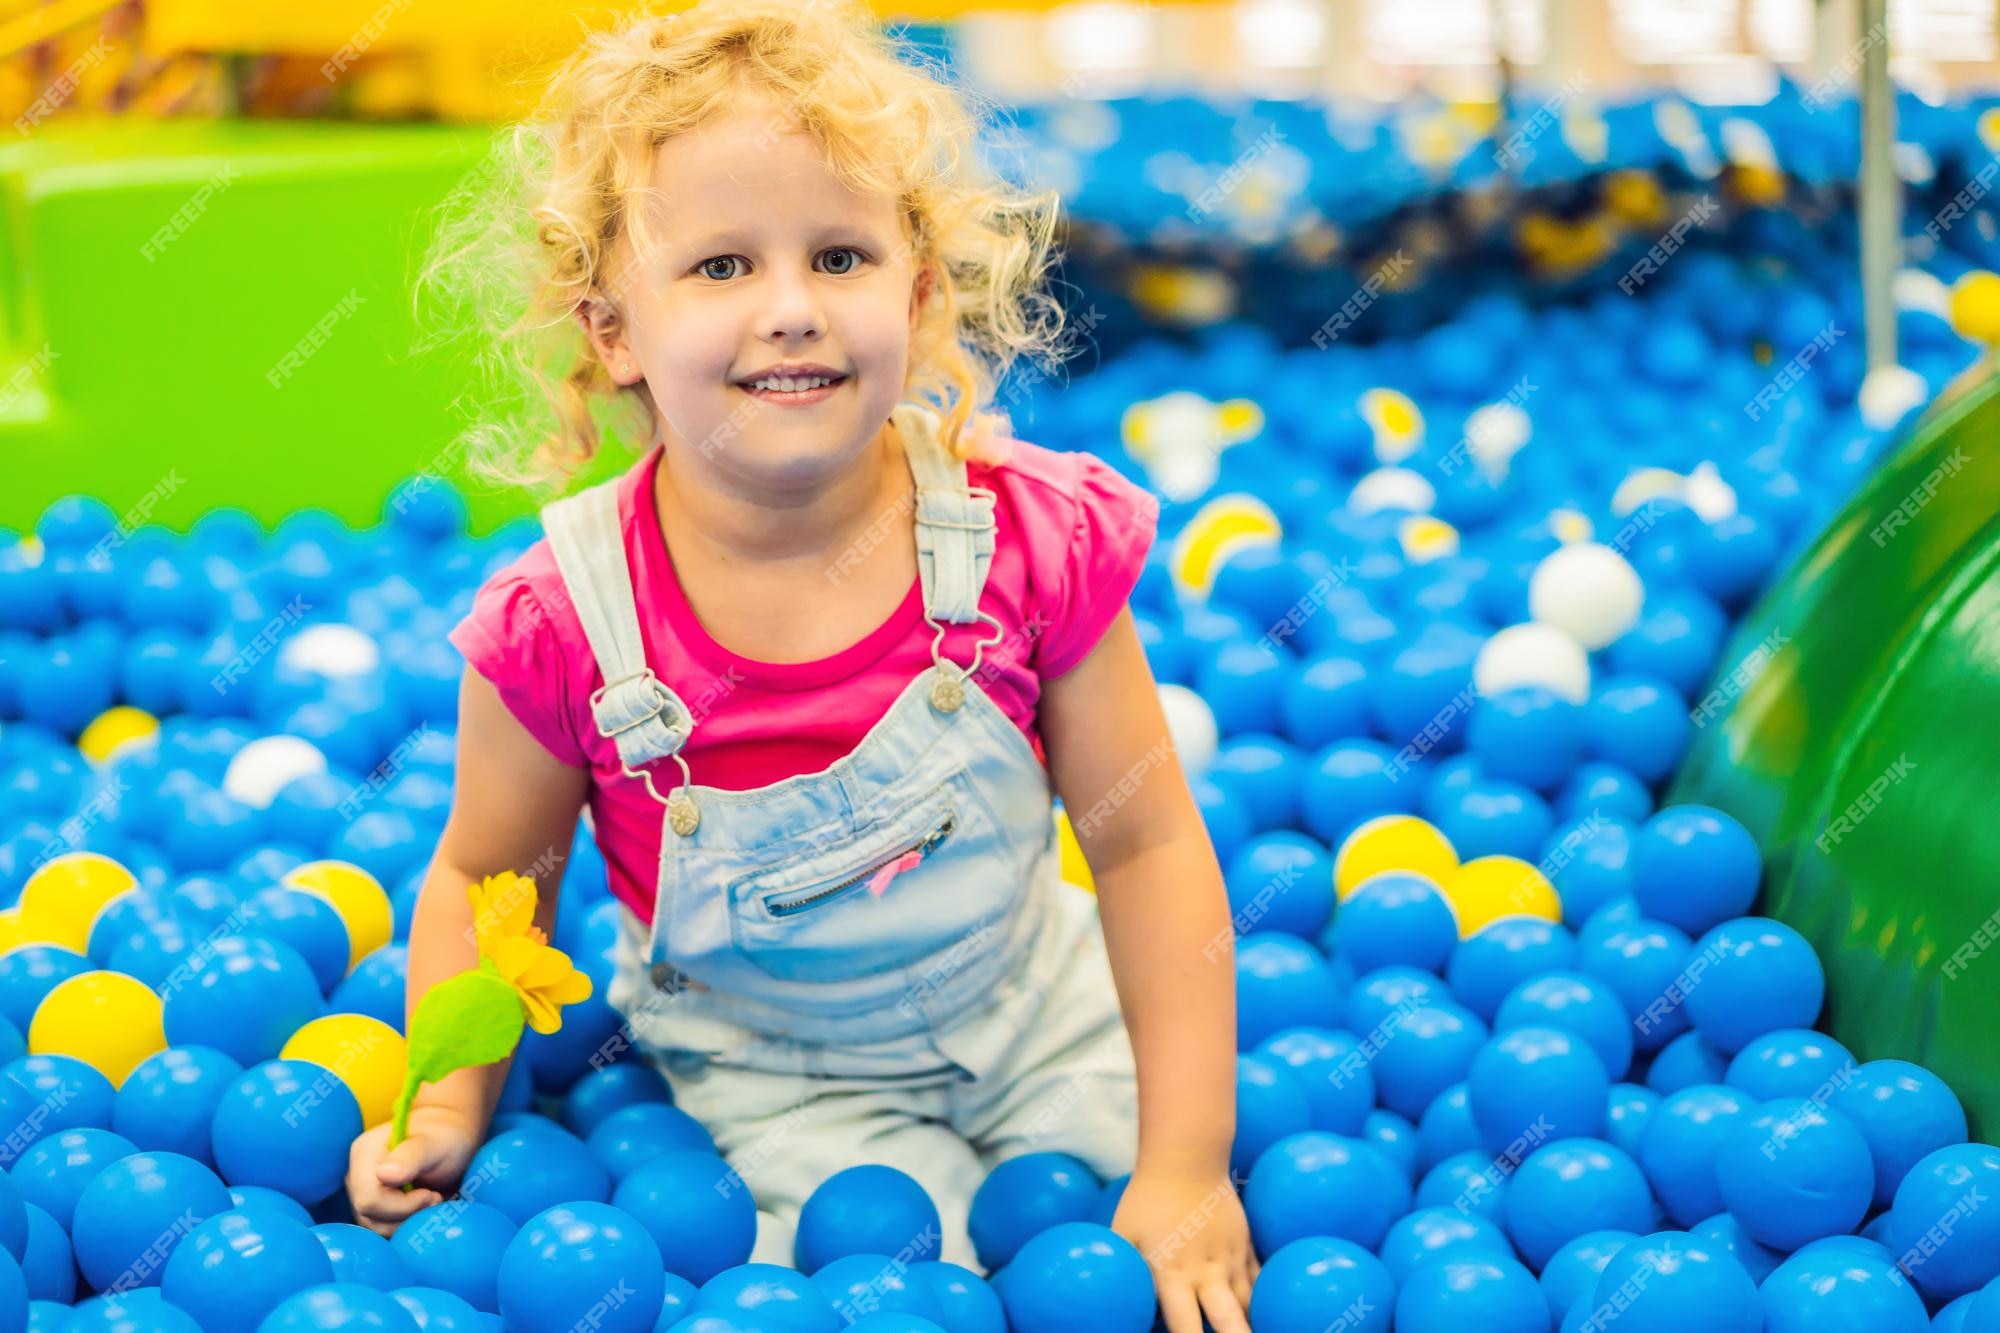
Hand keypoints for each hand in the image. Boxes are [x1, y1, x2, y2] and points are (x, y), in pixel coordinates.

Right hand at [346, 1105, 481, 1236]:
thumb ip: (411, 1156)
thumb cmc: (445, 1137)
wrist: (450, 1138)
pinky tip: (422, 1207)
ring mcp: (361, 1190)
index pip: (369, 1199)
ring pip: (374, 1226)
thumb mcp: (435, 1144)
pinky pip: (381, 1226)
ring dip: (406, 1221)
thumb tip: (383, 1174)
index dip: (401, 1206)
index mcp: (364, 1153)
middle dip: (406, 1214)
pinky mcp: (372, 1203)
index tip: (430, 1194)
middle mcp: (355, 1173)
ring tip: (430, 1200)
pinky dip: (404, 1223)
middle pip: (369, 1215)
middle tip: (434, 1198)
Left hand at [1109, 1165, 1258, 1332]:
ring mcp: (1231, 1260)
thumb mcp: (1123, 1235)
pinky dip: (1262, 1302)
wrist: (1187, 1158)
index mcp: (1173, 1274)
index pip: (1185, 1326)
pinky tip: (1261, 1315)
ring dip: (1249, 1324)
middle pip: (1230, 1321)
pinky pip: (1260, 1283)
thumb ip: (1123, 1273)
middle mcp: (1207, 1273)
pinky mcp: (1246, 1247)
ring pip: (1250, 1306)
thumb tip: (1112, 1304)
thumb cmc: (1146, 1199)